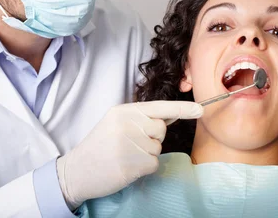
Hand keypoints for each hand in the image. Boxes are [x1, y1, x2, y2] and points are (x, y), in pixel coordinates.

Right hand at [56, 100, 202, 209]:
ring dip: (146, 155)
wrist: (76, 170)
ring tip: (125, 156)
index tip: (201, 109)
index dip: (182, 108)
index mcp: (123, 111)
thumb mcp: (115, 123)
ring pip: (158, 148)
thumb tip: (171, 115)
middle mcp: (126, 124)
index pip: (158, 107)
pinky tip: (126, 167)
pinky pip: (153, 164)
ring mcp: (128, 144)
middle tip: (130, 144)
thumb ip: (140, 118)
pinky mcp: (130, 164)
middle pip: (161, 129)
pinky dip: (144, 168)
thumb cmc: (99, 146)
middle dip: (152, 138)